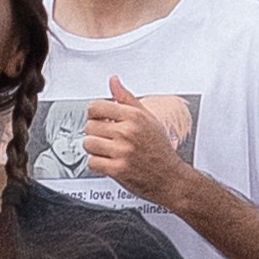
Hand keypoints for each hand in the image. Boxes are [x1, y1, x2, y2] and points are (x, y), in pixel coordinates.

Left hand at [77, 79, 189, 208]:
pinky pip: (92, 162)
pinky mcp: (117, 169)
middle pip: (90, 126)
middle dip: (95, 132)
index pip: (96, 107)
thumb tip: (113, 81)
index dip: (94, 114)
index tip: (99, 120)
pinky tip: (108, 162)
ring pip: (88, 144)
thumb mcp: (147, 117)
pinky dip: (97, 164)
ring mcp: (122, 151)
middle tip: (106, 138)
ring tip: (107, 150)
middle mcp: (127, 132)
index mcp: (134, 116)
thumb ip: (127, 98)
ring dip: (94, 149)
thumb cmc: (159, 148)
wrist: (169, 177)